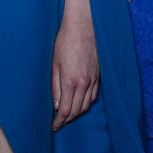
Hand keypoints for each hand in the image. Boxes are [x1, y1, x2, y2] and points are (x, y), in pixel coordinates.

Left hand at [50, 0, 98, 130]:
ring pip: (86, 105)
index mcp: (70, 81)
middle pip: (77, 111)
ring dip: (77, 113)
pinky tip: (79, 102)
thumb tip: (56, 104)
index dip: (59, 121)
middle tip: (59, 122)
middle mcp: (84, 83)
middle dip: (67, 119)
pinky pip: (93, 96)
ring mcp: (93, 80)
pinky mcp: (99, 75)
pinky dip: (86, 103)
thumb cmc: (65, 41)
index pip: (65, 110)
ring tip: (67, 114)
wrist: (84, 26)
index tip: (54, 126)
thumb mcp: (54, 63)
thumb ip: (55, 85)